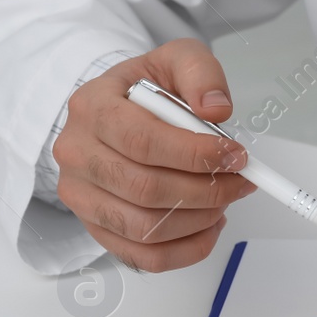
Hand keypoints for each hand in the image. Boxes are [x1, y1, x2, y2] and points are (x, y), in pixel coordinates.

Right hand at [52, 39, 253, 271]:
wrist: (117, 111)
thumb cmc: (148, 89)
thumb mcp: (176, 59)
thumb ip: (200, 73)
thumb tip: (216, 110)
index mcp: (91, 106)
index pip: (142, 140)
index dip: (196, 154)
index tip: (236, 155)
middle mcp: (76, 153)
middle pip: (144, 188)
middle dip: (206, 190)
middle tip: (240, 180)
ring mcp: (81, 195)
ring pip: (144, 227)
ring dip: (199, 219)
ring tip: (225, 199)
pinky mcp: (96, 226)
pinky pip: (142, 256)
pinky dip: (186, 250)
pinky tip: (209, 225)